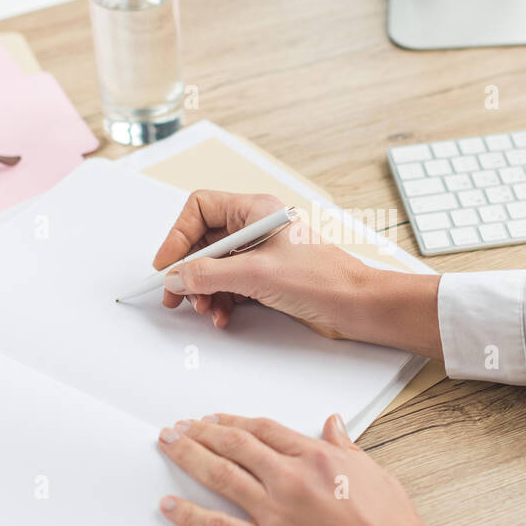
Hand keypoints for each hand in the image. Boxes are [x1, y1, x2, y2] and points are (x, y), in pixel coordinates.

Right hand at [151, 190, 443, 358]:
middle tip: (175, 295)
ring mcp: (262, 254)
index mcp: (256, 210)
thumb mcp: (257, 273)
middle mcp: (256, 228)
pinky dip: (221, 301)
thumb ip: (210, 274)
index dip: (178, 236)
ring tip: (205, 309)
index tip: (167, 264)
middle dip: (189, 270)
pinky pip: (231, 286)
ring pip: (215, 267)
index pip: (201, 209)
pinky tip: (222, 315)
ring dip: (204, 290)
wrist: (358, 306)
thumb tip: (176, 277)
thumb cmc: (324, 278)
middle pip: (204, 242)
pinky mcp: (267, 279)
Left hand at [157, 413, 472, 525]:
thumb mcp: (374, 473)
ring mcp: (275, 513)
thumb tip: (333, 423)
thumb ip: (346, 446)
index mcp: (318, 458)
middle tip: (180, 426)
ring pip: (220, 476)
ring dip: (188, 457)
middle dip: (201, 431)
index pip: (264, 429)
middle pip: (235, 445)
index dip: (233, 421)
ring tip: (169, 445)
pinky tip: (169, 505)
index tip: (215, 418)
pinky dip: (188, 515)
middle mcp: (291, 479)